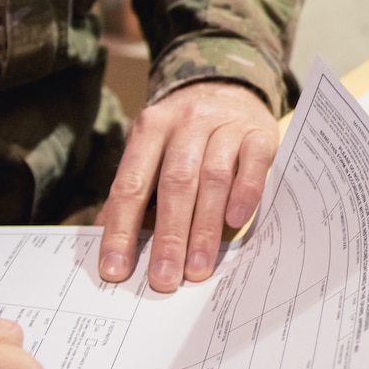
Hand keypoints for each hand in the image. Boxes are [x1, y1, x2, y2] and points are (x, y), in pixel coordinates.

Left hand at [98, 81, 279, 291]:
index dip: (121, 228)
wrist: (230, 89)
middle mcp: (187, 122)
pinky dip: (244, 193)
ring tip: (198, 268)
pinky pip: (252, 164)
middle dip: (169, 236)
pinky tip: (236, 222)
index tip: (116, 268)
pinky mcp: (259, 133)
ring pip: (213, 178)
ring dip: (205, 227)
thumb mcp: (153, 152)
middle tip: (164, 278)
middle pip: (175, 183)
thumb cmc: (186, 136)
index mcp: (150, 128)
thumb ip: (135, 194)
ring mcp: (226, 125)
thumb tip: (109, 244)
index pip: (131, 184)